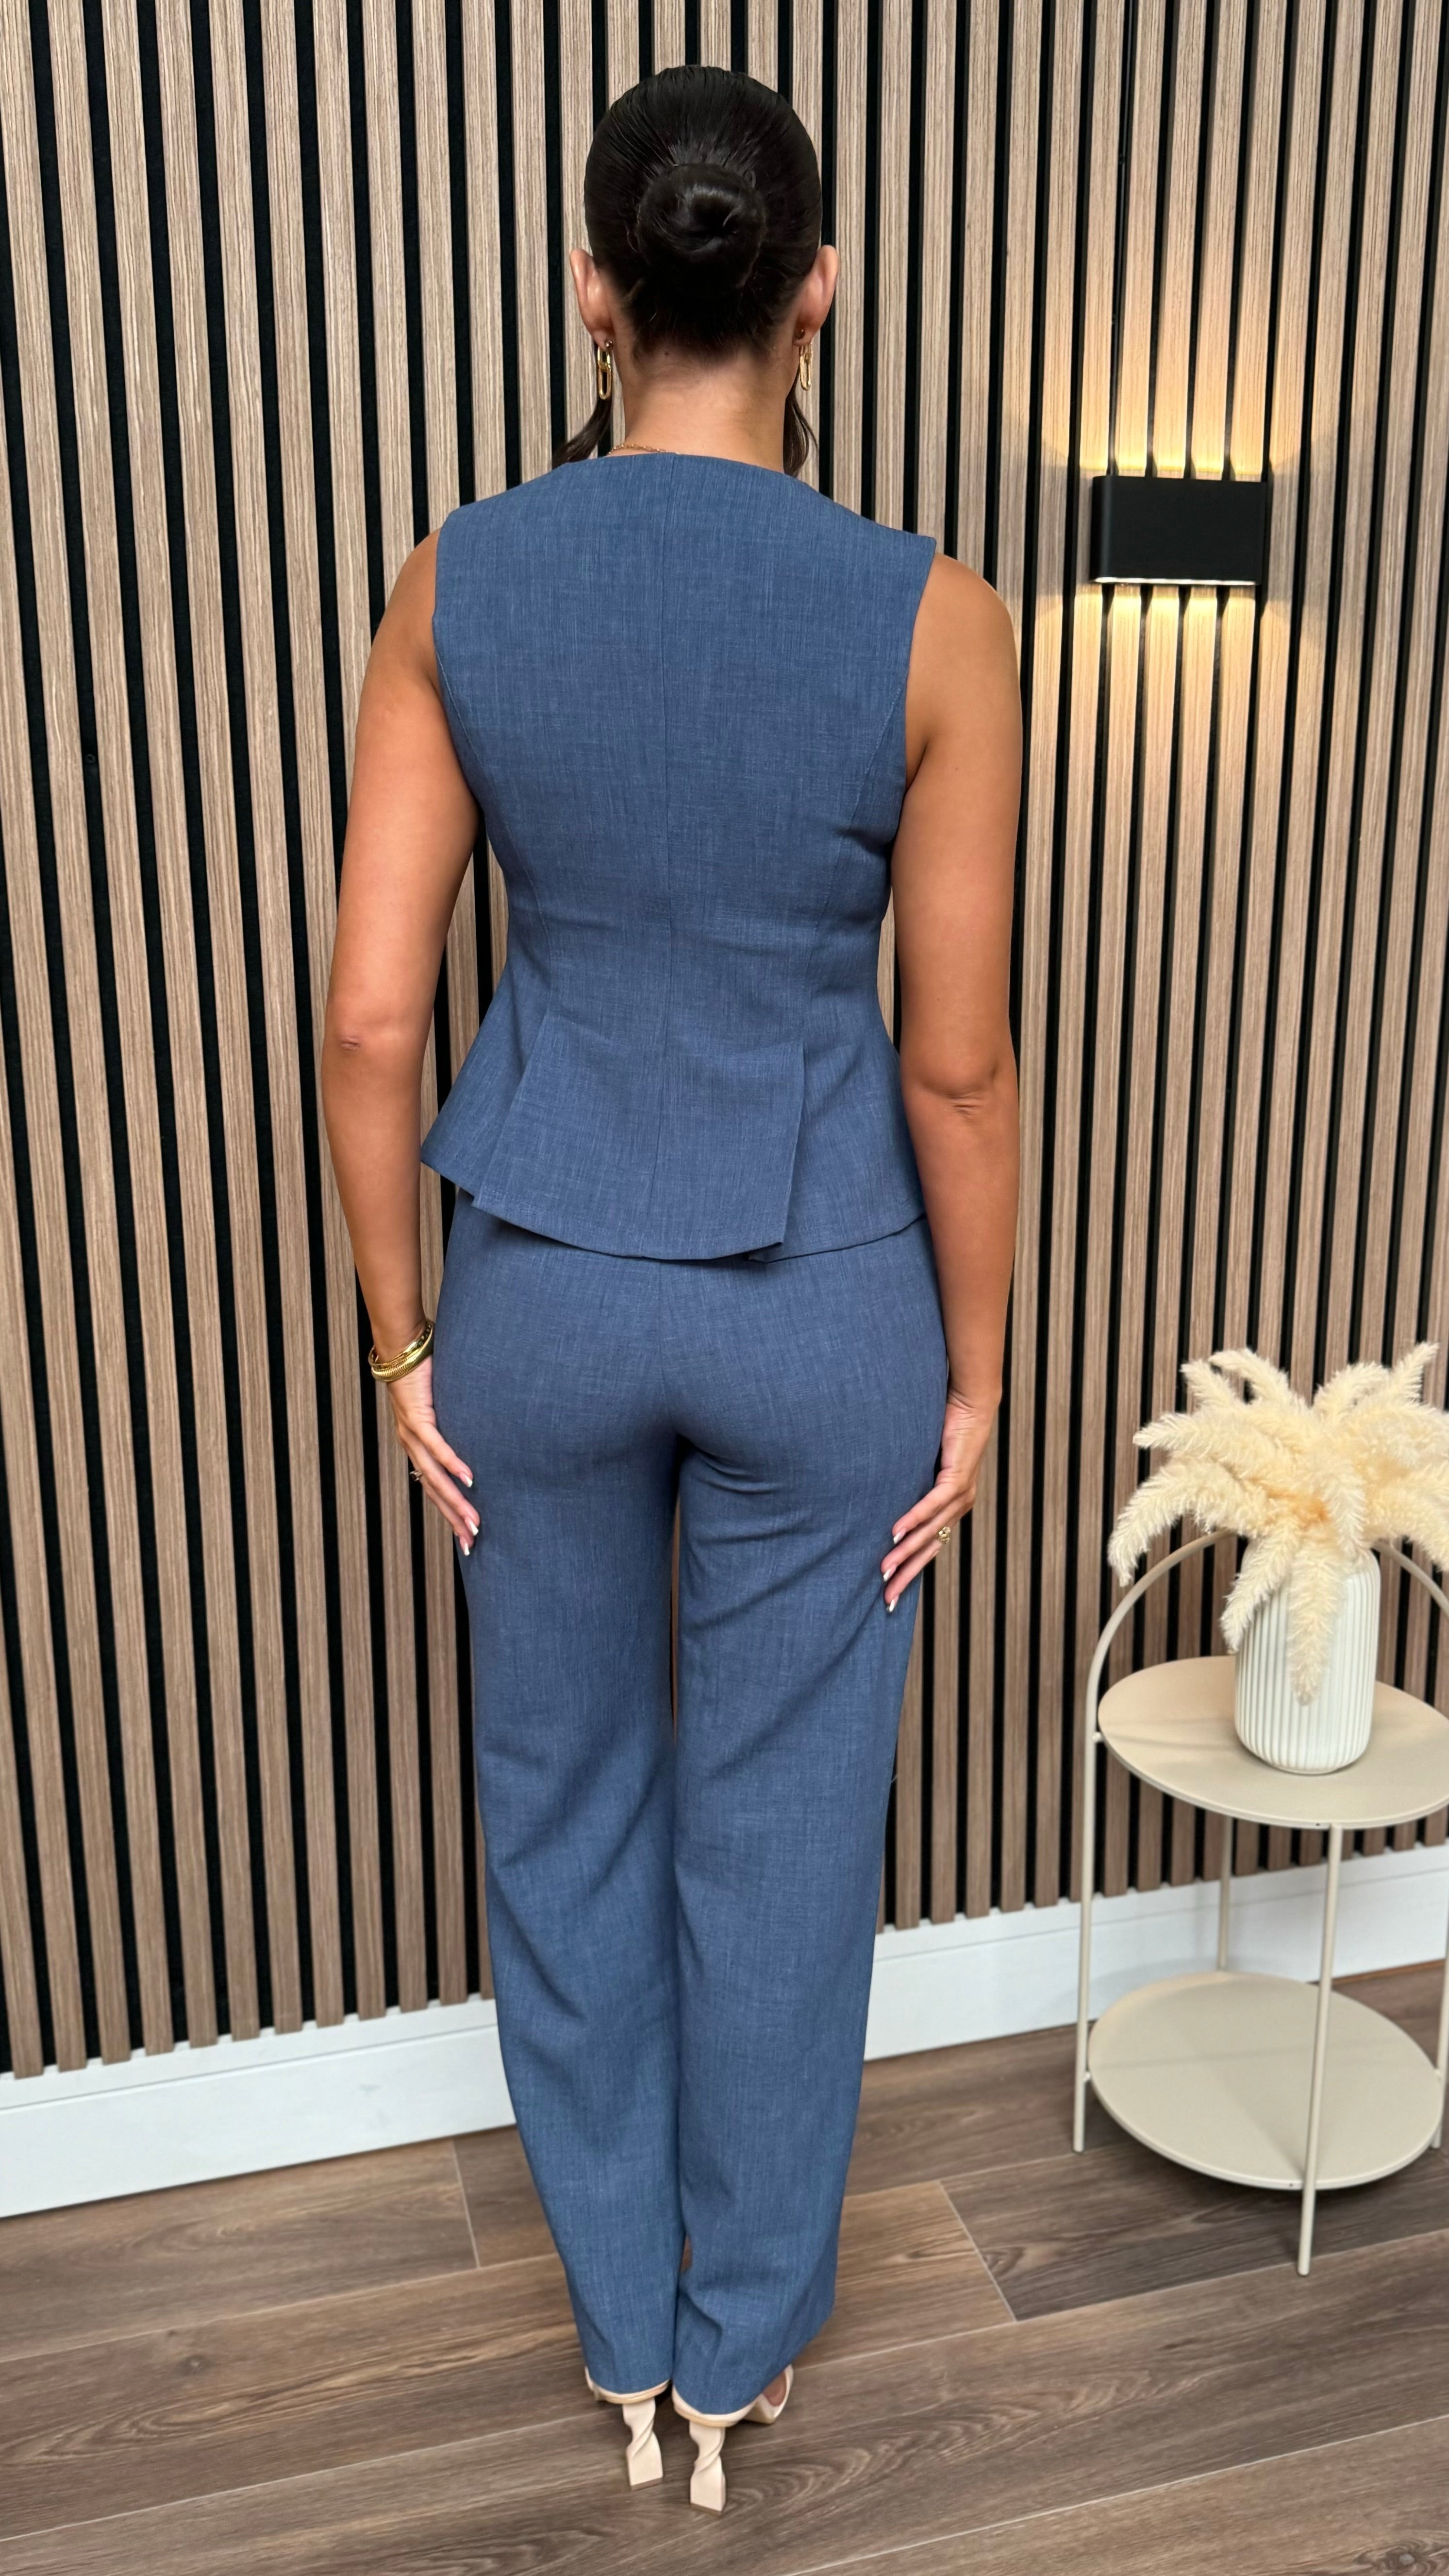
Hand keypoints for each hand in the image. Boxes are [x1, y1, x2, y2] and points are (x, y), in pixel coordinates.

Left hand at [386, 1358, 479, 1552]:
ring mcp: (413, 1435)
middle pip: (433, 1491)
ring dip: (455, 1500)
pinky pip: (438, 1447)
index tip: (464, 1534)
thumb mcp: (440, 1407)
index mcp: (415, 1447)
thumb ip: (452, 1424)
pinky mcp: (418, 1418)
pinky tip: (469, 1480)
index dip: (448, 1513)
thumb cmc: (423, 1375)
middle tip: (471, 1541)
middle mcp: (411, 1446)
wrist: (402, 1350)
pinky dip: (453, 1465)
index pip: (432, 1488)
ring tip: (474, 1520)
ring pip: (435, 1477)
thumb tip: (475, 1435)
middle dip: (453, 1518)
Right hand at [881, 1389, 996, 1609]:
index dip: (911, 1570)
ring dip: (906, 1551)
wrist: (970, 1403)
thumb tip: (883, 1498)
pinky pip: (932, 1503)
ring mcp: (960, 1494)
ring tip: (884, 1569)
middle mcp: (959, 1506)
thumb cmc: (944, 1430)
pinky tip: (896, 1533)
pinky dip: (914, 1519)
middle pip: (931, 1548)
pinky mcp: (956, 1477)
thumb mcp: (923, 1465)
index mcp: (953, 1507)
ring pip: (930, 1531)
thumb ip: (910, 1484)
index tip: (891, 1591)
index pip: (930, 1546)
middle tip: (887, 1597)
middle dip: (908, 1574)